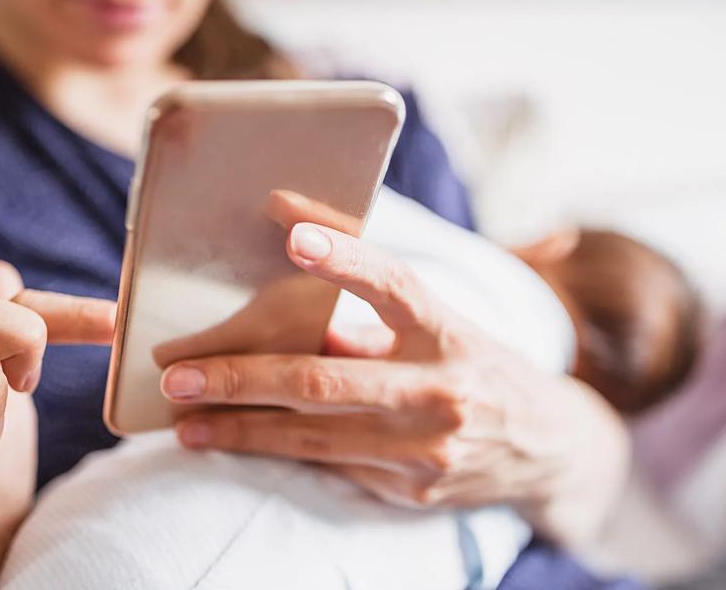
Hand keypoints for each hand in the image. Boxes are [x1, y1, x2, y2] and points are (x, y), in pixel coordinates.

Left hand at [163, 224, 628, 545]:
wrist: (548, 449)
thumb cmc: (479, 370)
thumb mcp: (443, 332)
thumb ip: (370, 327)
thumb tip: (284, 319)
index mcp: (451, 333)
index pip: (396, 286)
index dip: (344, 259)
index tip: (292, 234)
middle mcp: (443, 392)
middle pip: (326, 381)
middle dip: (241, 379)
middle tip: (177, 375)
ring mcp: (428, 451)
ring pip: (314, 437)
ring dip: (240, 431)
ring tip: (185, 422)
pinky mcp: (414, 492)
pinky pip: (332, 468)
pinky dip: (278, 455)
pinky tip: (233, 448)